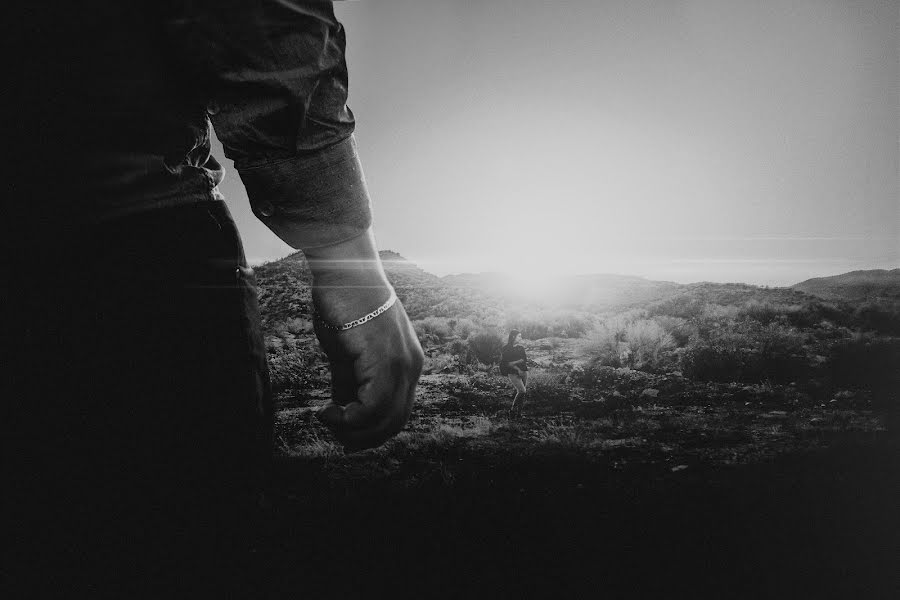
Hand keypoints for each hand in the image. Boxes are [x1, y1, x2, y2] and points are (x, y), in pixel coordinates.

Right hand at [305, 230, 423, 450]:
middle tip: (334, 433)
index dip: (372, 431)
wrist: (344, 273)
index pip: (398, 412)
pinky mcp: (384, 360)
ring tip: (327, 419)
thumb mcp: (348, 354)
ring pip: (385, 419)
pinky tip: (328, 411)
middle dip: (362, 438)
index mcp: (407, 364)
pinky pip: (372, 406)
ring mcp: (401, 364)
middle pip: (394, 422)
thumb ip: (349, 381)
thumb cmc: (343, 307)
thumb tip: (342, 407)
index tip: (344, 434)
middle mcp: (411, 367)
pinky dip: (349, 418)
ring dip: (352, 430)